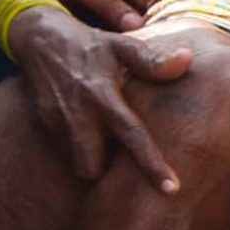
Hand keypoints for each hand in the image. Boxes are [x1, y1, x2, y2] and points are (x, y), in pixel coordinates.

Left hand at [6, 0, 151, 32]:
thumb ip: (106, 5)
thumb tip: (137, 25)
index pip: (143, 0)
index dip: (141, 22)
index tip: (134, 44)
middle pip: (127, 4)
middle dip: (122, 24)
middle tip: (113, 47)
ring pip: (110, 5)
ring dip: (105, 21)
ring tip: (97, 41)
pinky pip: (96, 2)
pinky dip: (91, 15)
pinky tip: (83, 29)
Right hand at [8, 6, 191, 192]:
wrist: (42, 40)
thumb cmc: (94, 46)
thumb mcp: (124, 46)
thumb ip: (153, 60)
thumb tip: (187, 60)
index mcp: (103, 98)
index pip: (132, 137)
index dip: (152, 166)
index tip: (172, 190)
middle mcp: (78, 116)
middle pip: (93, 170)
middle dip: (108, 174)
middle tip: (127, 156)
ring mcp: (57, 124)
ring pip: (78, 165)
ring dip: (94, 160)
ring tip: (108, 141)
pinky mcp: (45, 126)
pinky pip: (66, 151)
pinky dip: (81, 147)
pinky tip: (91, 129)